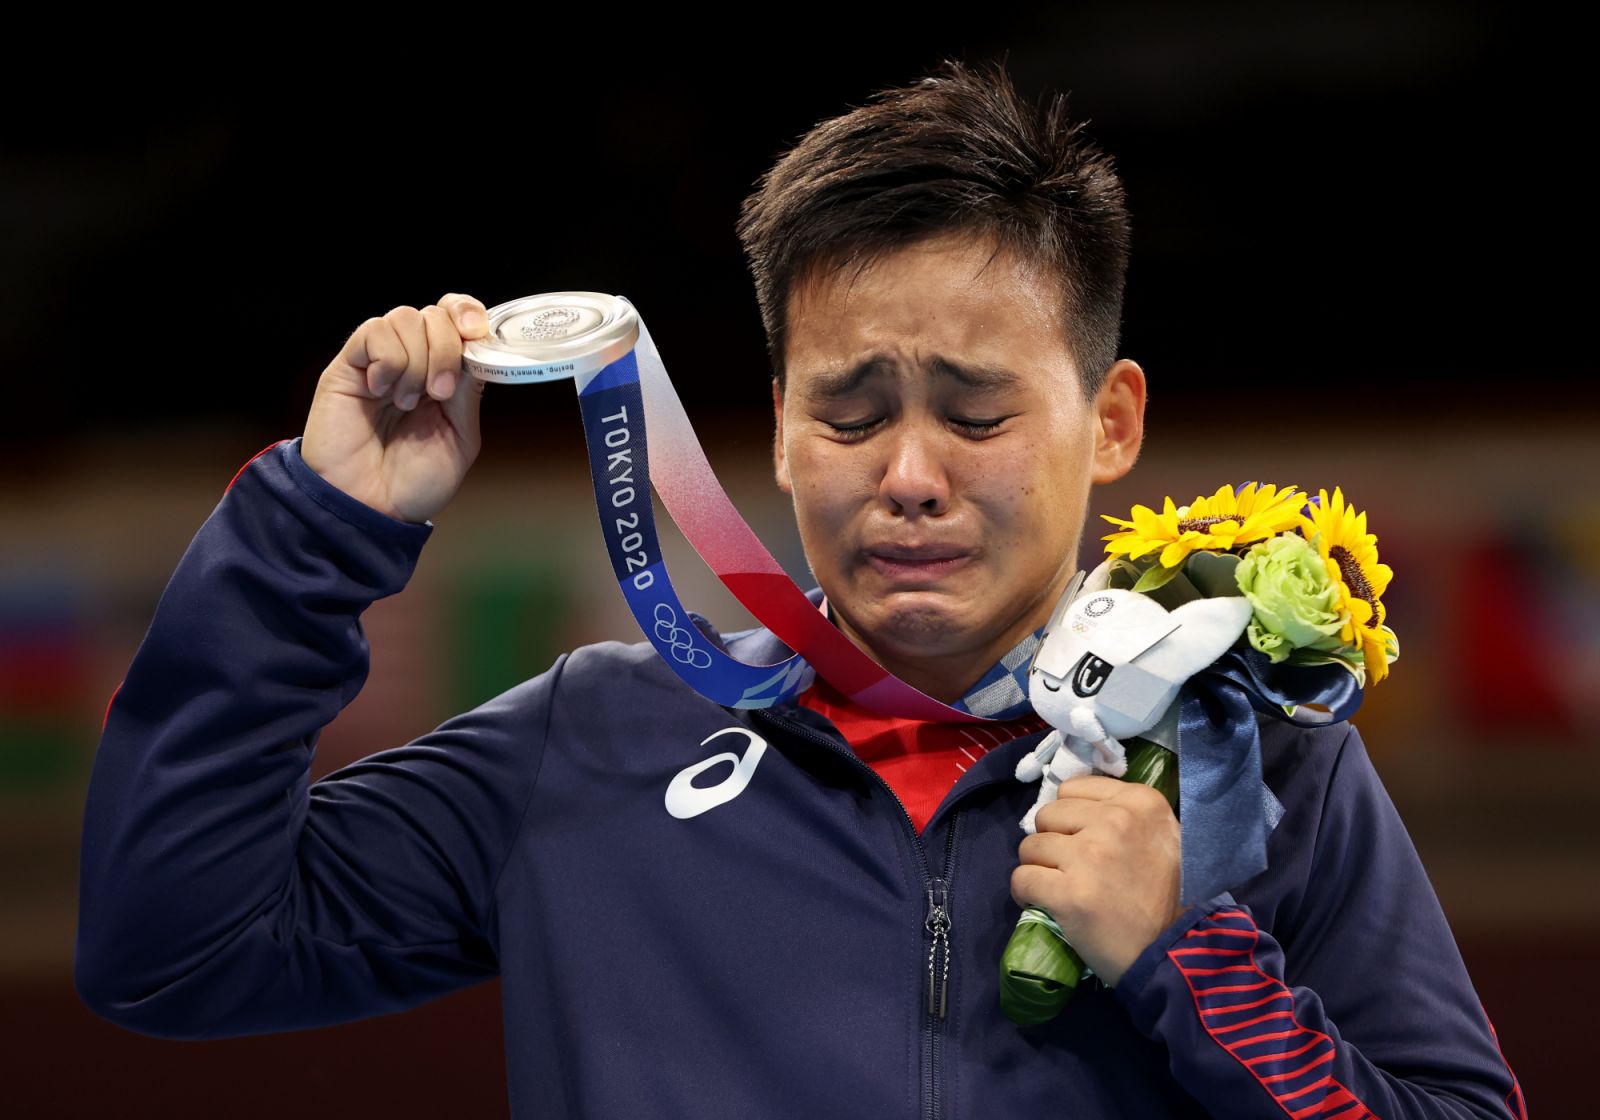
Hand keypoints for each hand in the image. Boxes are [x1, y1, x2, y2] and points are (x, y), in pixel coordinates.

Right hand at [301, 294, 491, 523]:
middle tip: (438, 394)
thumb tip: (475, 349)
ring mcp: (381, 361)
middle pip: (436, 314)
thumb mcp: (460, 439)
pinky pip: (374, 331)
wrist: (370, 507)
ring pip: (406, 318)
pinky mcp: (349, 365)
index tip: (476, 333)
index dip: (468, 314)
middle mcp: (414, 361)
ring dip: (416, 361)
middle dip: (446, 349)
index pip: (457, 318)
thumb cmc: (413, 482)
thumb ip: (468, 393)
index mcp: (444, 375)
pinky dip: (388, 360)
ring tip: (405, 402)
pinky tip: (381, 391)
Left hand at [1010, 774, 1182, 987]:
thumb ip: (1122, 813)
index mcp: (1140, 802)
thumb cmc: (1166, 896)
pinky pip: (1022, 879)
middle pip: (1047, 815)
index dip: (1070, 817)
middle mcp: (1115, 820)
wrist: (1172, 952)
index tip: (1081, 839)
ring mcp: (1089, 856)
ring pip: (1030, 847)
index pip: (1072, 789)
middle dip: (1052, 840)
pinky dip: (1026, 894)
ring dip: (1039, 868)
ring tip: (1061, 887)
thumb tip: (1070, 809)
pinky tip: (1046, 904)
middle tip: (1071, 868)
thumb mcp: (1160, 836)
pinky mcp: (1068, 892)